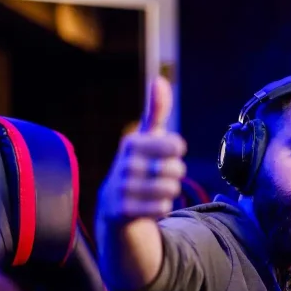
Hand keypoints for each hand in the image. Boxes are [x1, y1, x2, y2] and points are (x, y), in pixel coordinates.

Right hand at [97, 77, 186, 221]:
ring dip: (170, 191)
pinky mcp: (123, 211)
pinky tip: (151, 204)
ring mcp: (123, 188)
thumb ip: (156, 111)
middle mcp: (126, 164)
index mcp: (132, 143)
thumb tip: (160, 79)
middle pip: (176, 169)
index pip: (175, 144)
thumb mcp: (146, 138)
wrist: (113, 205)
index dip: (177, 151)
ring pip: (170, 189)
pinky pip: (161, 208)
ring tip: (156, 190)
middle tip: (160, 175)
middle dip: (175, 174)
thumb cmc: (137, 166)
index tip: (169, 152)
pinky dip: (162, 207)